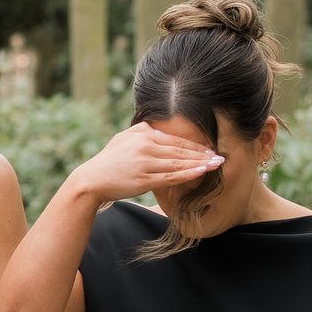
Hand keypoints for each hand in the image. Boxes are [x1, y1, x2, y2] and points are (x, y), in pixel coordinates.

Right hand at [69, 121, 221, 204]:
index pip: (175, 140)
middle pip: (180, 150)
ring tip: (217, 165)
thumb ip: (143, 132)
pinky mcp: (144, 179)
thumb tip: (160, 131)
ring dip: (200, 164)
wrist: (90, 180)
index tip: (210, 149)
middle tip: (220, 156)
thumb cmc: (108, 161)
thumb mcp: (123, 139)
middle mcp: (146, 147)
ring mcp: (145, 163)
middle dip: (203, 154)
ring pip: (178, 163)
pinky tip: (201, 173)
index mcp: (143, 135)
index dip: (195, 145)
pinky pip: (171, 176)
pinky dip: (188, 174)